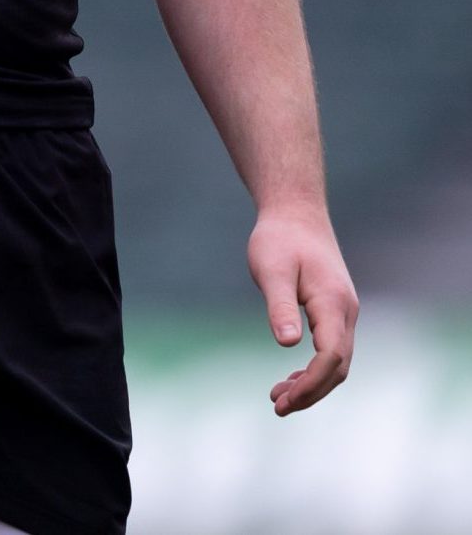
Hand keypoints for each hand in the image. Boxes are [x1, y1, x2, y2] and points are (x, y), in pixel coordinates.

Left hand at [247, 206, 358, 416]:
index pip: (331, 357)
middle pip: (338, 366)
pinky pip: (332, 350)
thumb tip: (288, 345)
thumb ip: (280, 306)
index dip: (311, 383)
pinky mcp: (335, 310)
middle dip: (311, 392)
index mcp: (333, 302)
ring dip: (313, 384)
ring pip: (337, 361)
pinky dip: (314, 369)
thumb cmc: (280, 238)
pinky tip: (292, 378)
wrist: (295, 212)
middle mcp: (346, 311)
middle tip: (278, 406)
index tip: (284, 399)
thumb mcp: (272, 269)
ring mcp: (344, 311)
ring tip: (279, 398)